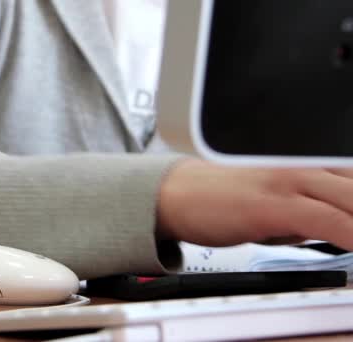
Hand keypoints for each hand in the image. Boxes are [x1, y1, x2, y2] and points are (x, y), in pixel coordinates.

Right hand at [157, 159, 352, 249]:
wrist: (176, 194)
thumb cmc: (218, 198)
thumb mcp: (275, 202)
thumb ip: (310, 213)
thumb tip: (337, 229)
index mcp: (305, 163)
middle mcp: (301, 166)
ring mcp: (287, 181)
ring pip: (350, 198)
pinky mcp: (272, 204)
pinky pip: (327, 219)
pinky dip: (350, 233)